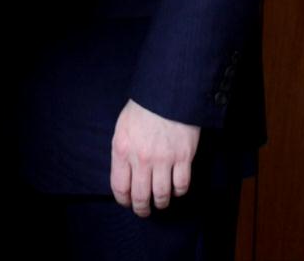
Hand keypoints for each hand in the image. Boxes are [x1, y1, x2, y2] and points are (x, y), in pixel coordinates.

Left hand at [110, 99, 200, 216]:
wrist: (169, 92)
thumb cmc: (144, 108)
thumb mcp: (123, 127)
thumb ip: (123, 151)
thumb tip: (126, 173)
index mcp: (123, 150)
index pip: (120, 187)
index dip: (124, 200)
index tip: (128, 203)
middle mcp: (141, 159)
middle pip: (141, 197)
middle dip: (142, 208)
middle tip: (144, 210)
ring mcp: (163, 159)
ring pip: (162, 195)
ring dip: (161, 203)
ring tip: (161, 202)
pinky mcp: (183, 157)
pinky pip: (181, 185)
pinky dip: (179, 191)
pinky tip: (177, 189)